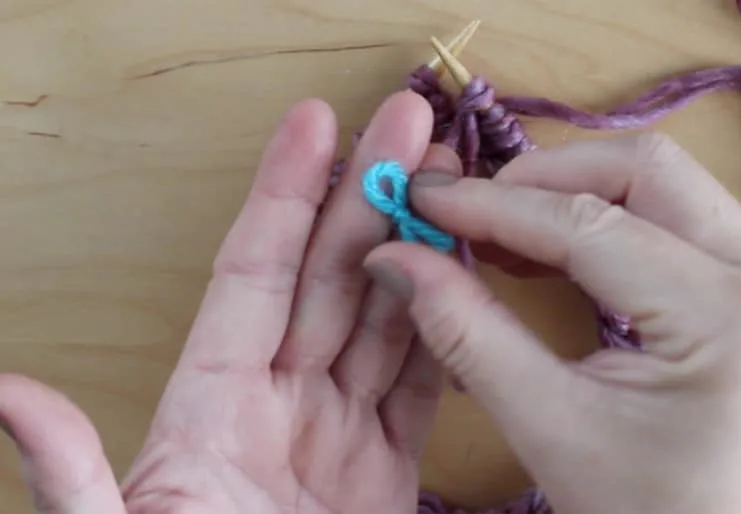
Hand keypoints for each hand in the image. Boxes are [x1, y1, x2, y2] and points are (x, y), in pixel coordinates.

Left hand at [0, 92, 460, 512]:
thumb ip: (72, 477)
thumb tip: (9, 392)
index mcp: (207, 409)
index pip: (253, 276)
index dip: (284, 196)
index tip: (316, 123)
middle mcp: (276, 404)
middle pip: (332, 279)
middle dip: (371, 195)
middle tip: (410, 121)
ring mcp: (336, 435)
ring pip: (384, 319)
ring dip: (417, 248)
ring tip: (451, 183)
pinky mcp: (385, 473)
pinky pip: (421, 386)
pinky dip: (446, 328)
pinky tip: (464, 278)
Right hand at [365, 133, 740, 513]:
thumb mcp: (551, 428)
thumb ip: (469, 331)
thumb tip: (395, 254)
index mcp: (728, 314)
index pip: (592, 223)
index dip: (496, 205)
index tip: (423, 198)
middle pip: (646, 172)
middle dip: (546, 179)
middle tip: (468, 212)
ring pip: (665, 185)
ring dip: (577, 193)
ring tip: (500, 230)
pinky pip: (680, 220)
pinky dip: (609, 220)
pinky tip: (552, 251)